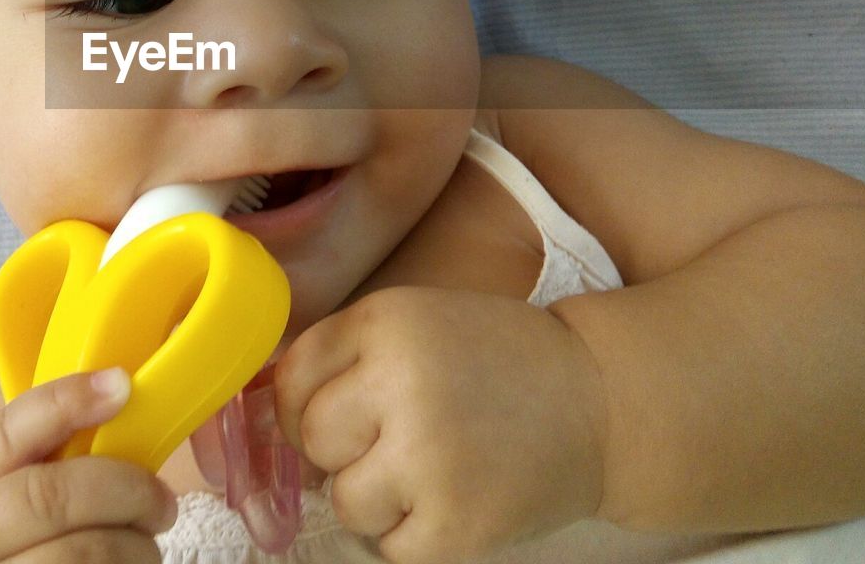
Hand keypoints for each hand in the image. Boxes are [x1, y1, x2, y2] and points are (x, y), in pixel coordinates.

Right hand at [0, 368, 177, 562]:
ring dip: (134, 547)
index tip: (120, 384)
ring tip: (145, 549)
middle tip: (161, 502)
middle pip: (47, 497)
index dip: (62, 402)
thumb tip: (115, 396)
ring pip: (78, 554)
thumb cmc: (14, 555)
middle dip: (121, 489)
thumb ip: (43, 463)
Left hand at [273, 287, 606, 563]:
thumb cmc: (497, 359)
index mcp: (386, 323)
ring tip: (432, 468)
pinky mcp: (456, 525)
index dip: (300, 404)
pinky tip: (452, 499)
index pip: (293, 376)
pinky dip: (414, 535)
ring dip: (378, 496)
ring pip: (345, 501)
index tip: (331, 415)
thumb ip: (345, 355)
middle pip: (313, 439)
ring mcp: (428, 457)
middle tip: (394, 440)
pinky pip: (390, 548)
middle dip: (342, 449)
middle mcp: (400, 383)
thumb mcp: (417, 322)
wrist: (602, 400)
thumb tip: (262, 413)